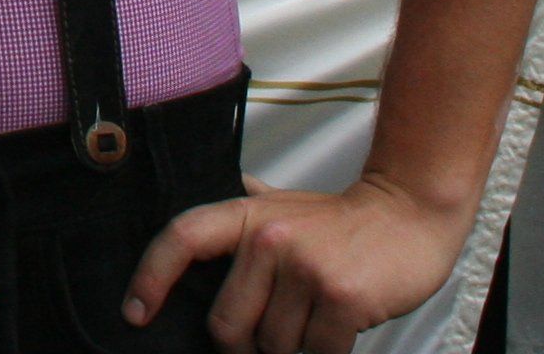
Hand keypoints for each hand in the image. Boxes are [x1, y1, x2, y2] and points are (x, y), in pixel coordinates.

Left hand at [123, 174, 474, 353]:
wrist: (408, 215)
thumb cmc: (340, 222)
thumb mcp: (283, 205)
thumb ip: (243, 211)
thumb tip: (197, 230)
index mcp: (247, 214)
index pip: (182, 238)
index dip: (150, 277)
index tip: (136, 312)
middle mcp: (269, 238)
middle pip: (227, 323)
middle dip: (244, 345)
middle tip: (267, 338)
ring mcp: (305, 267)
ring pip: (273, 346)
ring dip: (290, 349)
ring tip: (312, 321)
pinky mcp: (340, 297)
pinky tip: (335, 331)